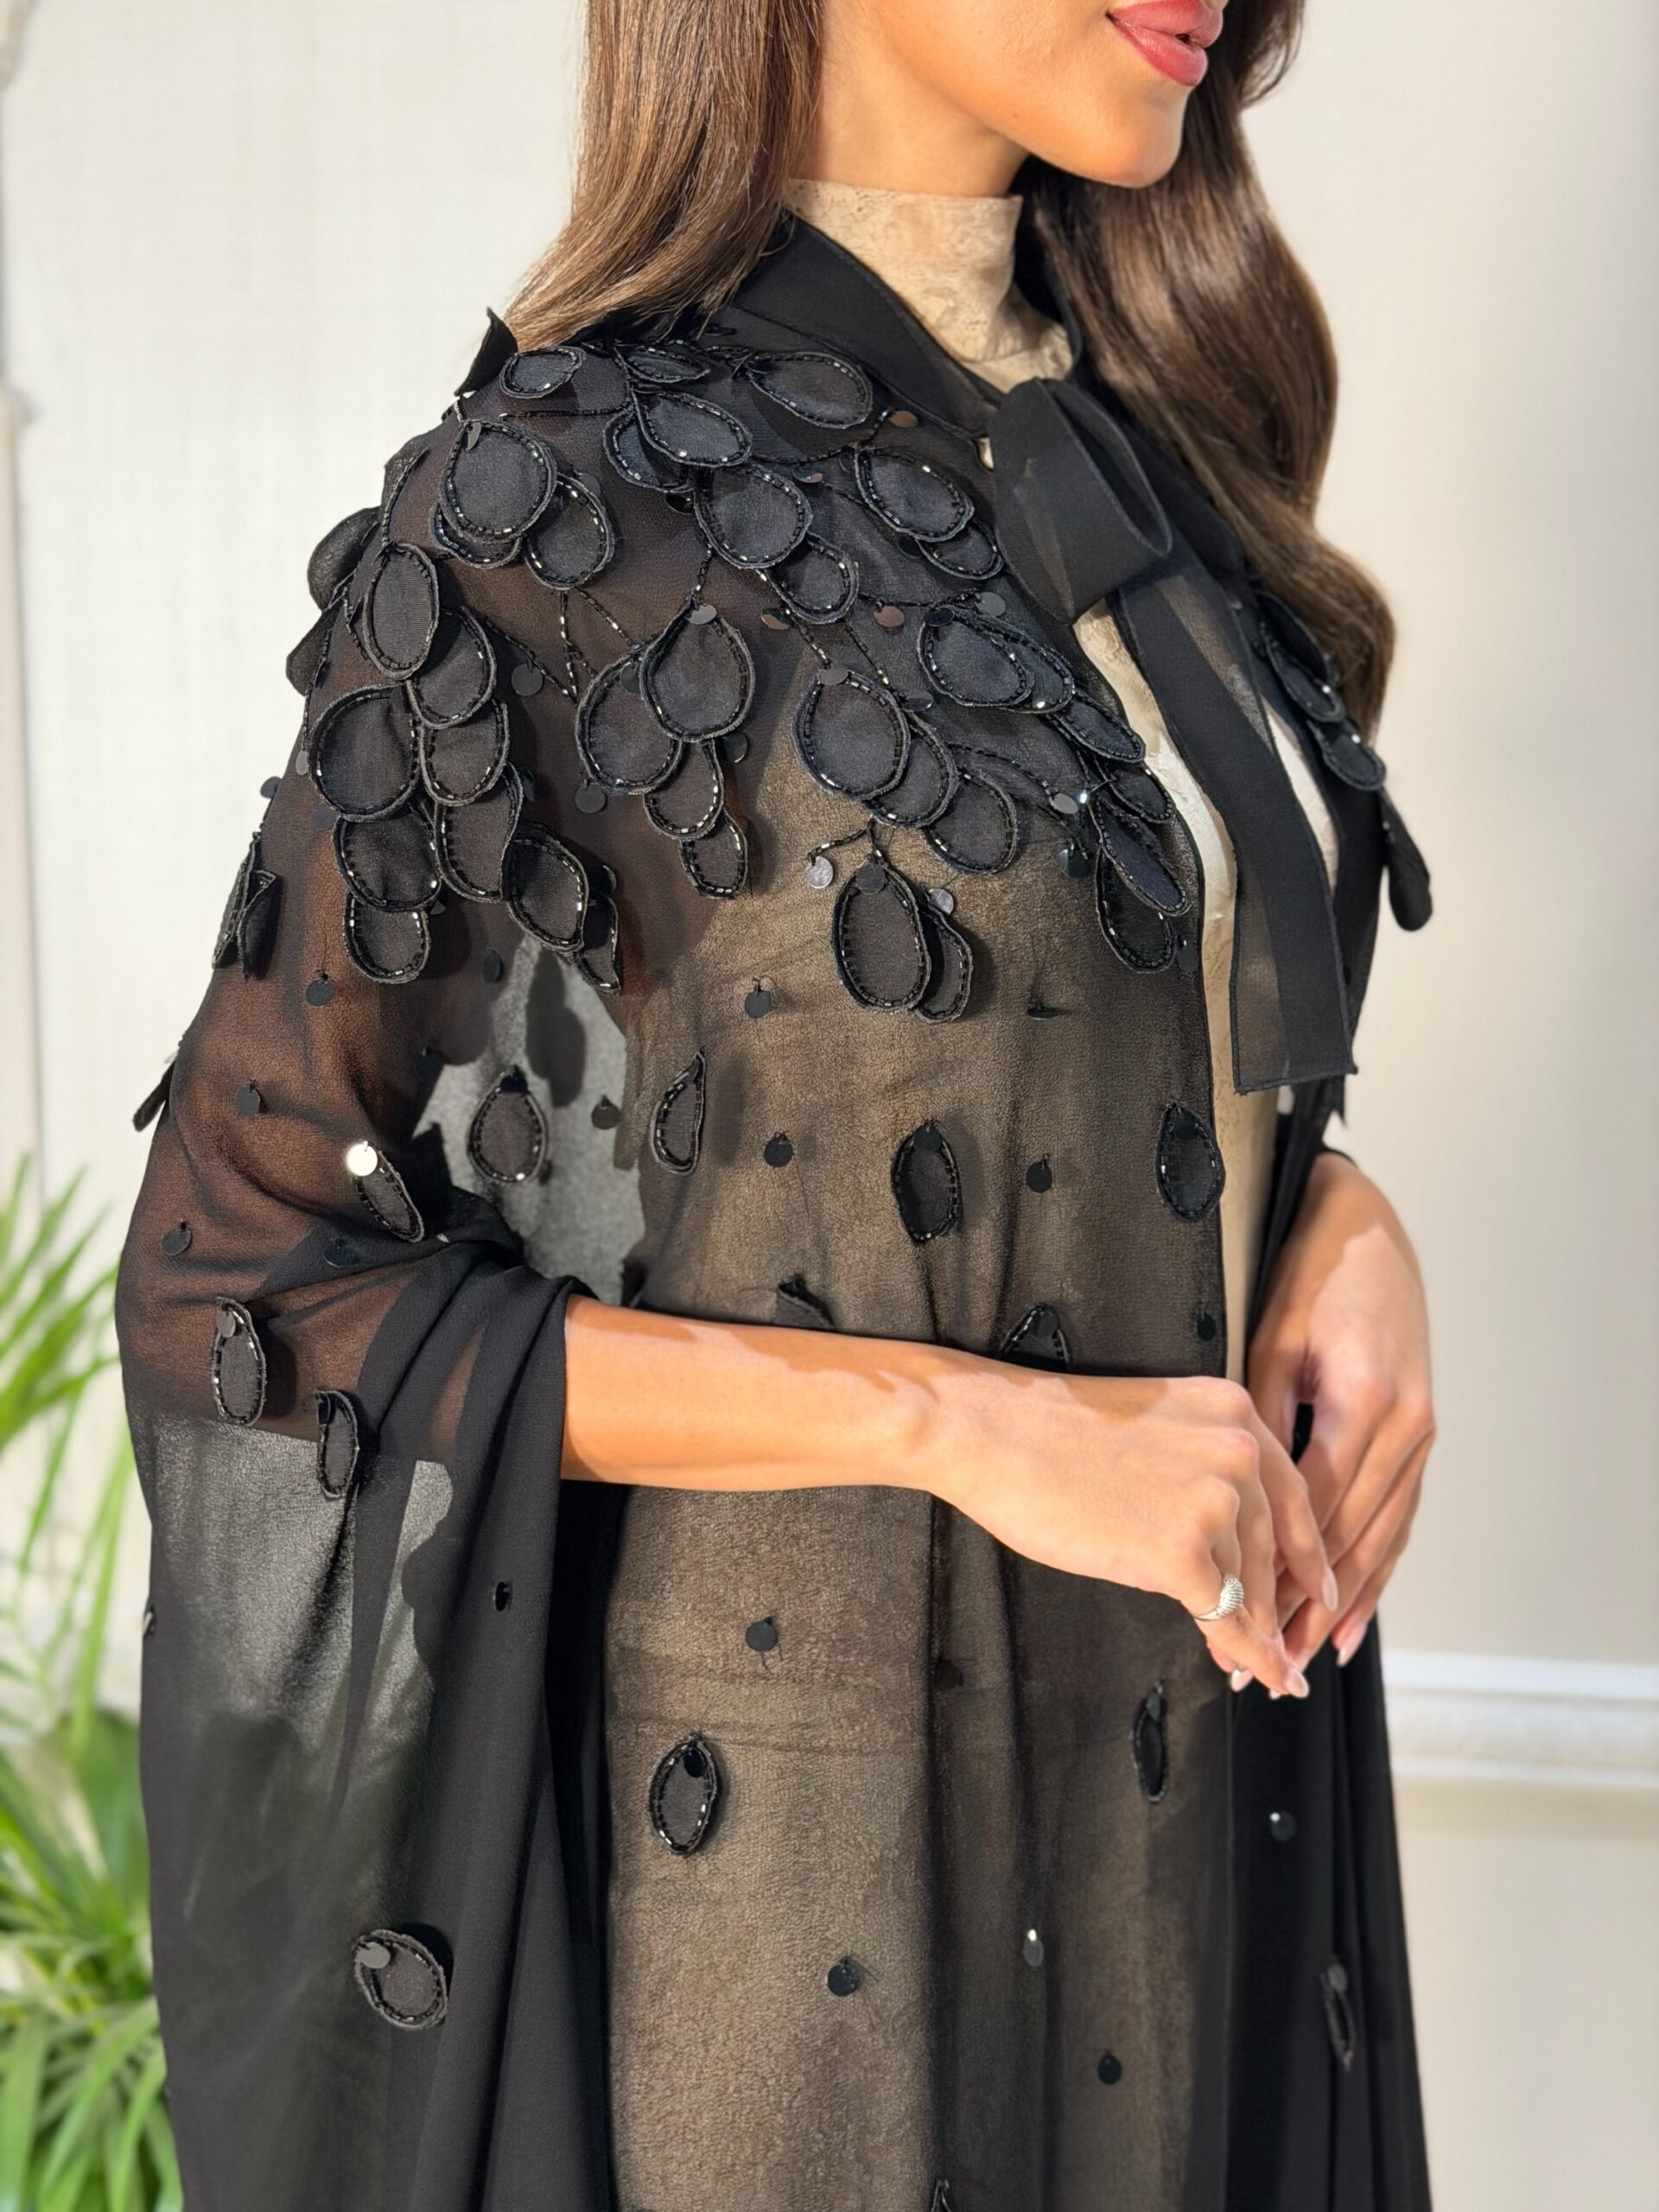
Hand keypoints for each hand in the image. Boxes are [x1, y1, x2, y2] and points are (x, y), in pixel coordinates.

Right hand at [932, 1365, 1330, 1696]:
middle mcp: (1238, 1450)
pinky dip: (1241, 1651)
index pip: (1291, 1494)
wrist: (992, 1432)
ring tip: (1262, 1667)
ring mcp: (1213, 1500)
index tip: (1319, 1590)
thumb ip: (1205, 1467)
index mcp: (1233, 1409)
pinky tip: (1249, 1672)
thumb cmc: (1050, 1432)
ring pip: (1248, 1585)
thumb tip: (1230, 1544)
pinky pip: (1224, 1617)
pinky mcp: (1181, 1551)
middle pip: (1274, 1548)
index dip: (1305, 1554)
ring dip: (1253, 1632)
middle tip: (1285, 1645)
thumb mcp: (1157, 1425)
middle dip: (1276, 1604)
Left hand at [1247, 1150, 1434, 1670]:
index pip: (1317, 1514)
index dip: (1278, 1573)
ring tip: (1298, 1654)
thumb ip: (1261, 1420)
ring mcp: (1421, 1433)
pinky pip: (1398, 1516)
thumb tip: (1239, 1499)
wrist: (1367, 1229)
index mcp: (1363, 1404)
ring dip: (1342, 1602)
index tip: (1239, 1617)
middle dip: (1305, 1607)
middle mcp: (1404, 1428)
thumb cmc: (1306, 1276)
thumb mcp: (1270, 1340)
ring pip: (1380, 1538)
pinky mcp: (1421, 1432)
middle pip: (1351, 1540)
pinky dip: (1374, 1568)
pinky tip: (1350, 1616)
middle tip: (1261, 1660)